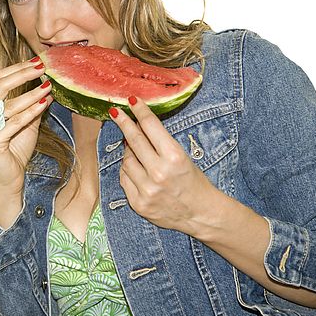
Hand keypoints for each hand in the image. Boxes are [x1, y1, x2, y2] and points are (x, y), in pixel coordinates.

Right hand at [0, 57, 52, 194]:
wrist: (10, 178)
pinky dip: (30, 112)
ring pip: (9, 105)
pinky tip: (44, 104)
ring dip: (31, 94)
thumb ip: (33, 104)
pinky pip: (13, 123)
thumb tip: (49, 83)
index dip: (19, 68)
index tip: (39, 61)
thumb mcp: (27, 121)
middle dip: (23, 74)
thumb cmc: (16, 149)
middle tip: (43, 67)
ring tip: (49, 86)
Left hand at [109, 96, 216, 232]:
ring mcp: (147, 189)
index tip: (132, 101)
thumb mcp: (182, 157)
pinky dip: (127, 171)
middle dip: (123, 123)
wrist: (200, 214)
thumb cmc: (193, 182)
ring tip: (137, 152)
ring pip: (126, 161)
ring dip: (128, 152)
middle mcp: (159, 173)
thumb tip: (136, 126)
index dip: (140, 112)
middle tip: (115, 112)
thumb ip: (159, 144)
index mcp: (174, 157)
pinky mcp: (138, 203)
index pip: (151, 127)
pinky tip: (135, 169)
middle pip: (134, 141)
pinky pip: (124, 179)